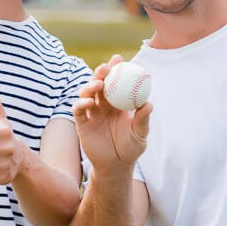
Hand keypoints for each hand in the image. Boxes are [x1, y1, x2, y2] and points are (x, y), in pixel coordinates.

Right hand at [74, 55, 152, 173]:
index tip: (119, 59)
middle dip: (100, 72)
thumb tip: (148, 104)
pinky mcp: (82, 124)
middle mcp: (103, 105)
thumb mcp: (140, 134)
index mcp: (118, 103)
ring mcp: (91, 114)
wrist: (116, 166)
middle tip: (106, 67)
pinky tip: (88, 102)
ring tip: (98, 85)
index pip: (115, 81)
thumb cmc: (131, 148)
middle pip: (99, 83)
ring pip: (86, 94)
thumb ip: (143, 119)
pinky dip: (81, 104)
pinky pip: (78, 110)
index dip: (115, 69)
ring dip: (90, 86)